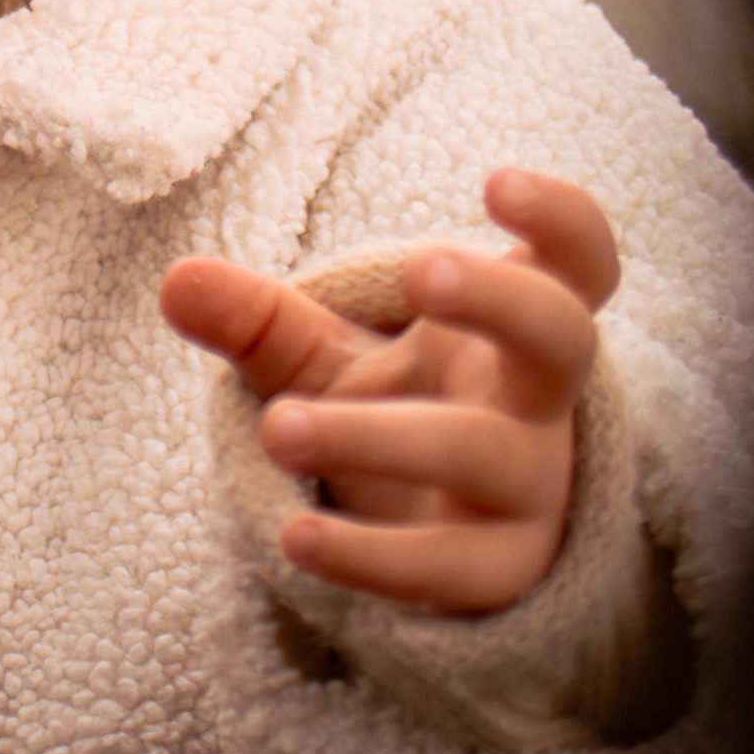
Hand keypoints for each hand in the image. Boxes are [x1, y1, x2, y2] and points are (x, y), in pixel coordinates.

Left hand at [158, 170, 617, 614]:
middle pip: (558, 336)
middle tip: (422, 267)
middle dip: (498, 297)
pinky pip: (449, 568)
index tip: (495, 182)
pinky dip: (370, 557)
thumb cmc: (397, 410)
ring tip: (278, 426)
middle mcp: (538, 399)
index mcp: (512, 324)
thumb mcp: (323, 354)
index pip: (578, 262)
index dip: (560, 219)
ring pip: (482, 452)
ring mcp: (531, 487)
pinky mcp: (499, 572)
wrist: (439, 539)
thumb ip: (257, 318)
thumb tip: (175, 281)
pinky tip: (294, 540)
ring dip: (378, 434)